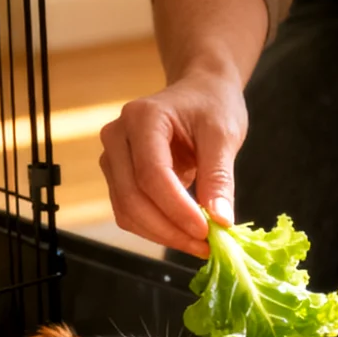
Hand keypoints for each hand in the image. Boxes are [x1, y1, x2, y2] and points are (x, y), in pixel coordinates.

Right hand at [99, 73, 246, 256]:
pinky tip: (185, 234)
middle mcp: (117, 136)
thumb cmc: (212, 105)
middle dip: (169, 229)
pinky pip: (130, 212)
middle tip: (206, 246)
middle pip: (133, 197)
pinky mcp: (118, 176)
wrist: (199, 91)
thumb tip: (220, 220)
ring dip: (162, 234)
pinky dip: (156, 229)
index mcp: (142, 118)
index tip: (207, 231)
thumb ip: (219, 177)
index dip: (177, 209)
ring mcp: (113, 157)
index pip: (152, 174)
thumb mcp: (224, 135)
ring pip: (127, 210)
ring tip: (200, 244)